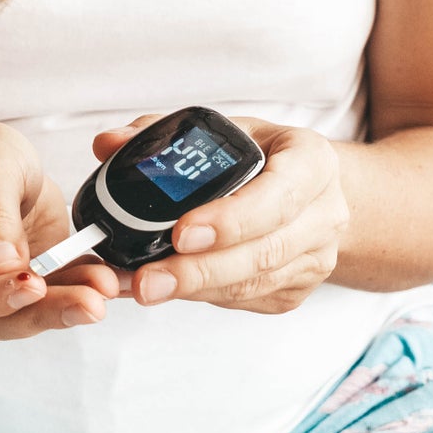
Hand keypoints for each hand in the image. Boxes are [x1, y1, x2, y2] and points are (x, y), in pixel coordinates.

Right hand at [0, 122, 118, 339]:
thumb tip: (5, 269)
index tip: (29, 282)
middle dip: (40, 313)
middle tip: (91, 302)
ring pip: (23, 318)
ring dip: (67, 306)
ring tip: (106, 286)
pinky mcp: (21, 294)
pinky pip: (51, 300)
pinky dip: (81, 290)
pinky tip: (109, 279)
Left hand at [93, 115, 348, 313]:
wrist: (311, 192)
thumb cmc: (262, 155)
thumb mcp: (224, 133)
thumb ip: (163, 134)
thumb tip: (107, 144)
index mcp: (312, 162)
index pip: (278, 196)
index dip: (231, 219)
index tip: (181, 233)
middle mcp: (324, 214)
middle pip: (263, 252)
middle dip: (199, 270)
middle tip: (147, 279)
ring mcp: (315, 258)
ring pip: (253, 283)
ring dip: (195, 290)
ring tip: (143, 287)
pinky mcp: (296, 290)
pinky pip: (247, 300)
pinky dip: (204, 297)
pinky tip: (167, 289)